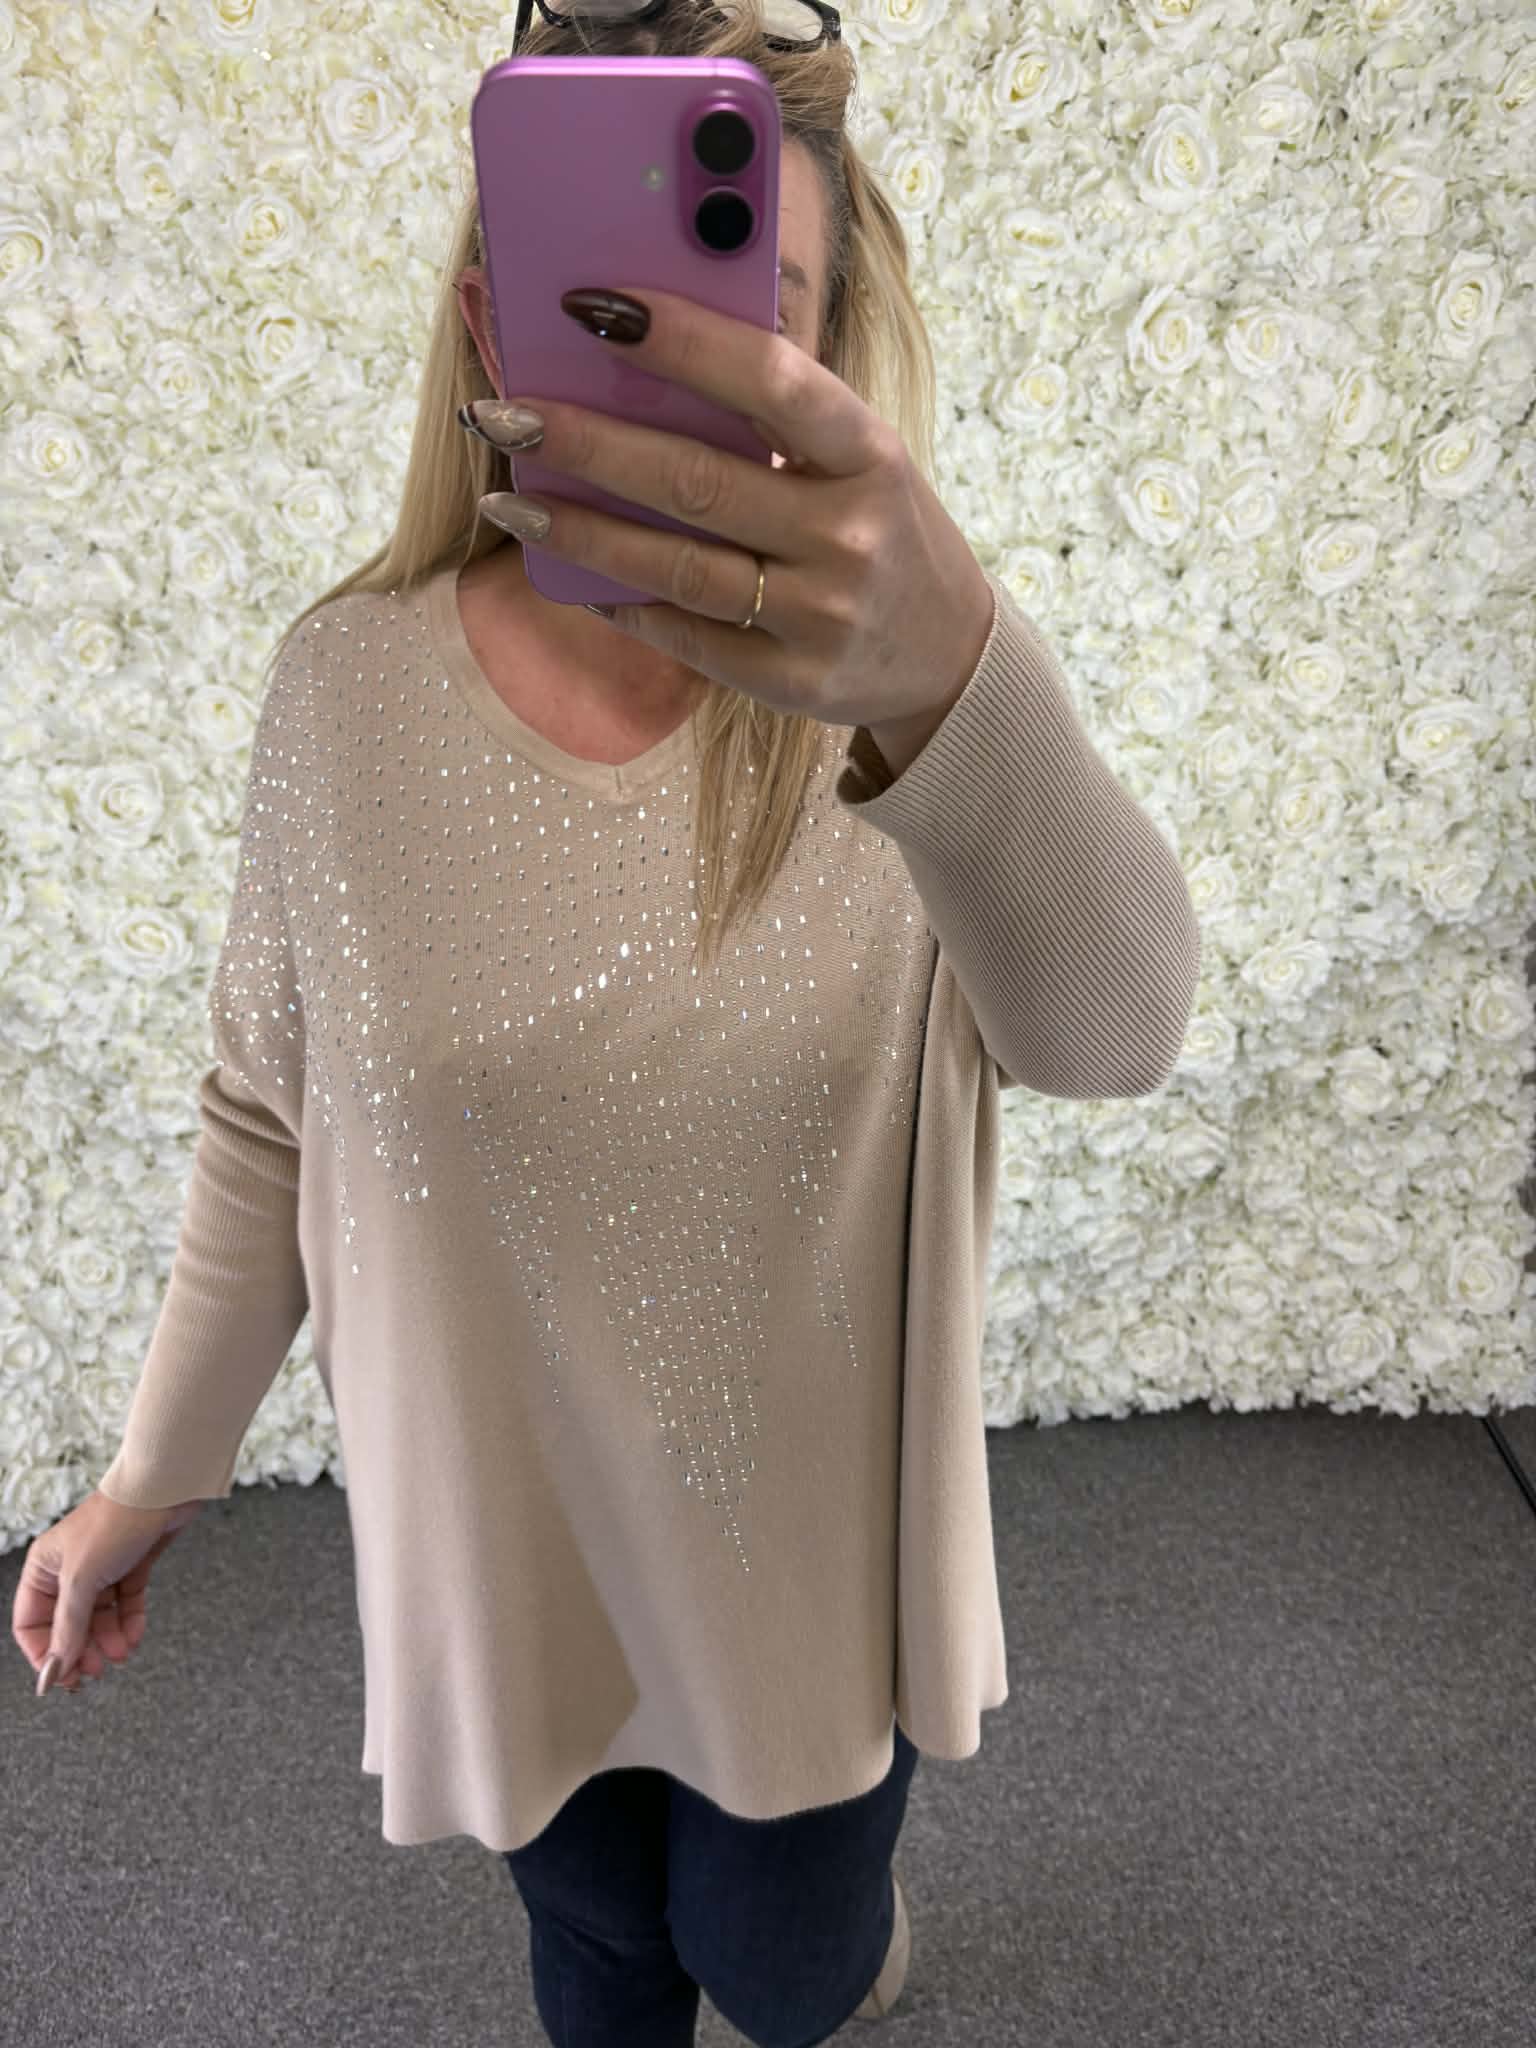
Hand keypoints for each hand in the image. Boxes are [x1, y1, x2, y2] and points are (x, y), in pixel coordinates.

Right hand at [14, 1490, 202, 1695]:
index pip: (32, 1624)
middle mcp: (69, 1568)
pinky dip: (130, 1621)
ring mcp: (102, 1567)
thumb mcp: (82, 1580)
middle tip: (98, 1671)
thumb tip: (52, 1672)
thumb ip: (68, 1629)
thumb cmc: (116, 1522)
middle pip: (68, 1624)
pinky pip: (126, 1602)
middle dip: (82, 1649)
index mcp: (44, 1568)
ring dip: (109, 1639)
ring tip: (122, 1654)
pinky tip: (135, 1636)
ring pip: (100, 1617)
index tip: (63, 1679)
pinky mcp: (132, 1564)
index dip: (45, 1654)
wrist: (164, 1489)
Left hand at [467, 284, 994, 733]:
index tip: (592, 306)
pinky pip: (684, 635)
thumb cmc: (883, 530)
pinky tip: (568, 571)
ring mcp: (819, 615)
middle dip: (586, 441)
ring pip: (676, 567)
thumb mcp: (862, 460)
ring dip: (579, 530)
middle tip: (504, 411)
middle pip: (696, 480)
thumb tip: (641, 360)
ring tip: (509, 498)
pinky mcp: (790, 680)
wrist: (951, 659)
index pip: (770, 380)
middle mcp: (848, 534)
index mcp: (870, 453)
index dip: (680, 338)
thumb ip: (779, 420)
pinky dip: (619, 600)